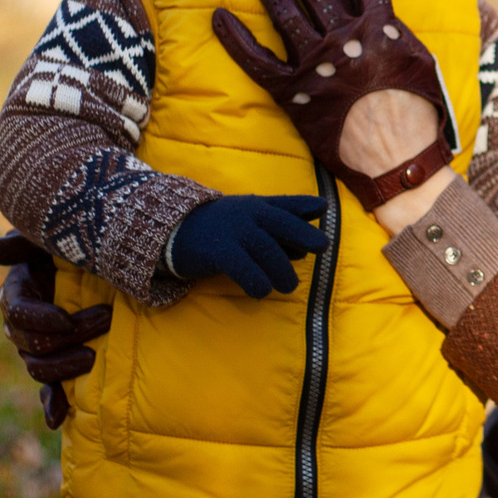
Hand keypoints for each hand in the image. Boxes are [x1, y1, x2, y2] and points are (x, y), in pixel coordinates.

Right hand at [0, 231, 110, 429]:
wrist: (105, 267)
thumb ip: (24, 241)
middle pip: (31, 342)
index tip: (64, 318)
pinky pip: (47, 390)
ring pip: (38, 367)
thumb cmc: (78, 244)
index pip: (17, 313)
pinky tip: (58, 419)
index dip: (38, 318)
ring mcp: (38, 348)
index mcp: (18, 293)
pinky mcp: (57, 365)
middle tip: (105, 319)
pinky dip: (51, 406)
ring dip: (63, 368)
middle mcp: (22, 324)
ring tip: (93, 357)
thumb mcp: (54, 238)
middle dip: (68, 335)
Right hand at [168, 196, 327, 297]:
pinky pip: (244, 268)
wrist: (174, 231)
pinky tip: (260, 292)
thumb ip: (283, 215)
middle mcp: (249, 215)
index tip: (322, 209)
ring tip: (288, 286)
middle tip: (322, 248)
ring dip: (282, 272)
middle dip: (304, 234)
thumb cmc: (222, 227)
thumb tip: (317, 220)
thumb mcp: (251, 215)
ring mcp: (234, 232)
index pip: (286, 205)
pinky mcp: (219, 252)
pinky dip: (257, 282)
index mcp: (258, 206)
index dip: (305, 207)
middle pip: (282, 224)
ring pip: (268, 251)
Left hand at [212, 0, 454, 212]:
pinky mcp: (292, 91)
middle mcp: (343, 38)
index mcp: (379, 28)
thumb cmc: (419, 116)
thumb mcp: (424, 63)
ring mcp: (314, 63)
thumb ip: (402, 31)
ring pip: (284, 11)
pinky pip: (255, 59)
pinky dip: (235, 36)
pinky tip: (219, 15)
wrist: (398, 160)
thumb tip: (387, 12)